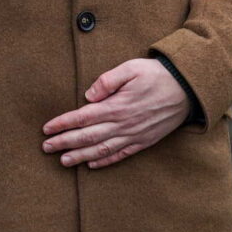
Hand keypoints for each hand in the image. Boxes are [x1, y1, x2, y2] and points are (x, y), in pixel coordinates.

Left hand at [41, 59, 190, 168]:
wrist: (186, 89)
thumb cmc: (155, 74)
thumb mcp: (130, 68)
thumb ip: (108, 80)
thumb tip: (88, 95)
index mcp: (117, 106)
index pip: (83, 118)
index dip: (63, 124)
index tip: (46, 129)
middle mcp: (123, 124)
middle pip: (88, 137)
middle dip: (65, 143)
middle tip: (45, 148)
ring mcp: (134, 136)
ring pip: (101, 150)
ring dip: (80, 156)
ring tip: (63, 161)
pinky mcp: (144, 142)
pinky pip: (120, 155)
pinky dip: (104, 161)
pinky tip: (92, 164)